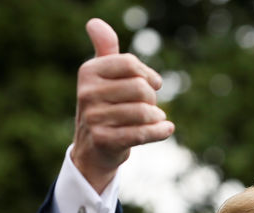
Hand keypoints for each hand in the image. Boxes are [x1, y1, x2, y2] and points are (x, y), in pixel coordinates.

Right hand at [71, 18, 174, 192]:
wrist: (93, 148)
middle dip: (152, 98)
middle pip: (140, 88)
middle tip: (149, 106)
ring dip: (156, 116)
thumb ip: (105, 50)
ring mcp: (94, 118)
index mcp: (89, 72)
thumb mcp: (102, 76)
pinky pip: (143, 133)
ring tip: (154, 118)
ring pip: (144, 112)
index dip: (148, 74)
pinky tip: (167, 129)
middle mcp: (87, 93)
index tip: (154, 83)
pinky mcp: (104, 140)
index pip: (130, 64)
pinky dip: (161, 131)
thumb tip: (95, 23)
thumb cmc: (106, 106)